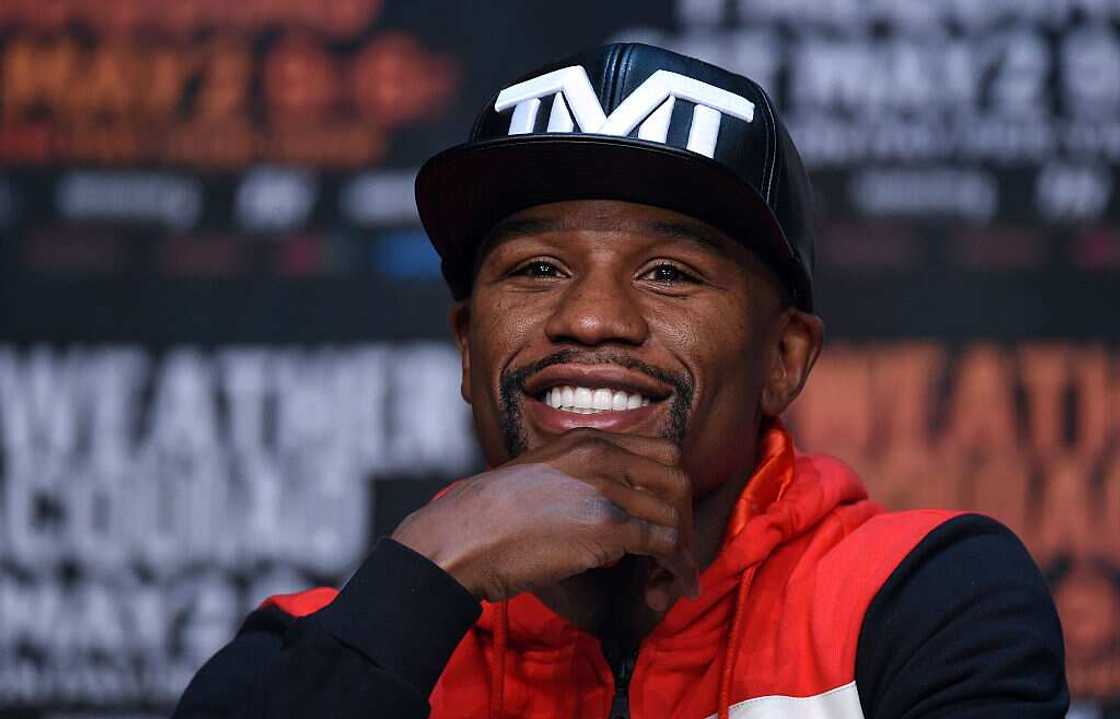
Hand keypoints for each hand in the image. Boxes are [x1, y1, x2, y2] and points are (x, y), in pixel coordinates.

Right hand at [391, 429, 698, 610]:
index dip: (672, 489)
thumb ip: (580, 480)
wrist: (463, 535)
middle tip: (677, 551)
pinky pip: (664, 545)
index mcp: (587, 439)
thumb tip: (611, 514)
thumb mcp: (541, 474)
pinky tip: (670, 587)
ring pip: (674, 516)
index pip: (660, 453)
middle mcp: (603, 456)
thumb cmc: (490, 515)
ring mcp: (607, 489)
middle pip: (676, 481)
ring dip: (682, 552)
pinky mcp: (607, 527)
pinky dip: (676, 569)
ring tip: (673, 580)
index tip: (668, 518)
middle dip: (685, 519)